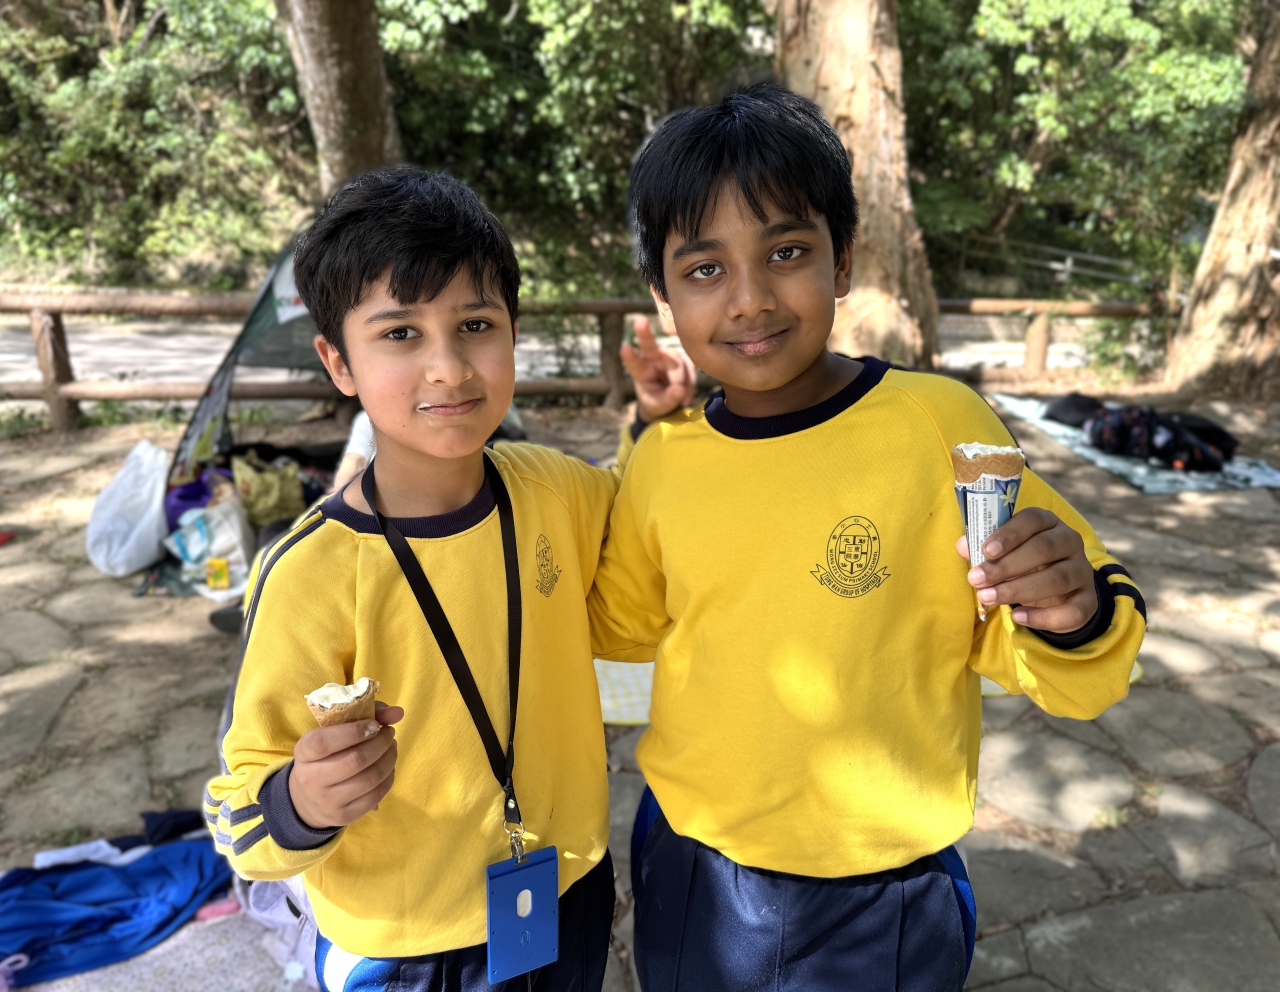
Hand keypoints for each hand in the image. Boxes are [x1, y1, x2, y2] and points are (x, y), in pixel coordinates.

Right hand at [289, 701, 403, 828]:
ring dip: (389, 759)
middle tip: (389, 734)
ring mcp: (327, 800)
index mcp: (304, 752)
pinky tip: (387, 767)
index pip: (324, 742)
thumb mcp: (332, 732)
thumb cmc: (325, 756)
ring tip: (391, 747)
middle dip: (381, 743)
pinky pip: (375, 796)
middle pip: (355, 760)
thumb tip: (398, 712)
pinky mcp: (343, 815)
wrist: (306, 799)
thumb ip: (365, 715)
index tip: (374, 725)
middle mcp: (311, 778)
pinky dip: (388, 777)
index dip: (354, 731)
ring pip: (370, 778)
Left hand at [621, 315, 697, 421]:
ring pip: (678, 366)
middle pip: (649, 345)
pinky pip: (691, 369)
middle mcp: (653, 358)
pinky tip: (686, 396)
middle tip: (640, 320)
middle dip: (644, 333)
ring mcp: (670, 356)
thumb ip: (667, 399)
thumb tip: (680, 390)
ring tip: (681, 401)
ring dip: (682, 385)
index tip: (624, 348)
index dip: (629, 357)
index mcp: (641, 371)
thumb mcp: (658, 405)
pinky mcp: (685, 358)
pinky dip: (691, 385)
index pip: (634, 364)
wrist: (669, 400)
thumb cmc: (657, 400)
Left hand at [956, 508, 1097, 632]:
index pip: (1033, 519)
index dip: (1009, 534)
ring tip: (988, 598)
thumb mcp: (1004, 553)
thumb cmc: (1023, 564)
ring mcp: (1082, 571)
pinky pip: (1072, 610)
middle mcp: (1070, 541)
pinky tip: (1018, 618)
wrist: (1058, 593)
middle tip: (977, 579)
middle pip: (1044, 548)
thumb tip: (963, 545)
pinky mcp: (1087, 600)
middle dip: (1007, 565)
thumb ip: (984, 548)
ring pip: (1058, 578)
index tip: (986, 551)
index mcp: (1048, 523)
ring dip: (1019, 590)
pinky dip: (1044, 617)